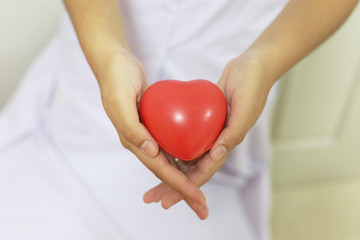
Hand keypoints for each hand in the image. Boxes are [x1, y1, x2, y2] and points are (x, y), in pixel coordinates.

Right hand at [99, 50, 205, 206]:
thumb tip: (150, 152)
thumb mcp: (122, 99)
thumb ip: (132, 128)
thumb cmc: (117, 79)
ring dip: (184, 179)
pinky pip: (170, 146)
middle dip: (184, 191)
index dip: (178, 185)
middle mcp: (141, 142)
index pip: (159, 168)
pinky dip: (182, 158)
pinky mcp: (154, 126)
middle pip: (166, 172)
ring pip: (169, 162)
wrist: (114, 63)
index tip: (196, 197)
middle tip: (202, 207)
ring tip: (200, 194)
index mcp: (132, 141)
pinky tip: (195, 162)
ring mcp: (147, 135)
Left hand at [143, 51, 272, 218]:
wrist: (252, 66)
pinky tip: (158, 148)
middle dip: (172, 186)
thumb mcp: (245, 108)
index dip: (184, 189)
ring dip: (170, 169)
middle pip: (191, 170)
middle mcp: (216, 142)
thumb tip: (215, 157)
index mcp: (226, 144)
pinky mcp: (203, 120)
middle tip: (151, 198)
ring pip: (187, 156)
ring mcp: (209, 132)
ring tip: (151, 181)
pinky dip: (173, 146)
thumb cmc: (252, 86)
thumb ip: (232, 133)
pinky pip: (186, 137)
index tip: (166, 201)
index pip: (203, 173)